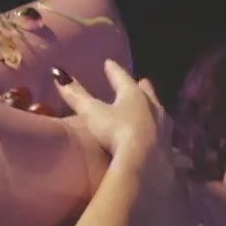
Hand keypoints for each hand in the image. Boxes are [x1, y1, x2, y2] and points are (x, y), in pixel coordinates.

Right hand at [50, 59, 172, 161]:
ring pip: (158, 111)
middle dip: (142, 87)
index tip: (109, 63)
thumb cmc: (117, 131)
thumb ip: (76, 95)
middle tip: (142, 81)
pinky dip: (158, 128)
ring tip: (151, 105)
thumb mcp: (92, 112)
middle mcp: (152, 107)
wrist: (145, 162)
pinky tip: (158, 133)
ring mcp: (163, 127)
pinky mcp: (168, 146)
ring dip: (153, 107)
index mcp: (133, 95)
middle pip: (146, 93)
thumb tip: (57, 72)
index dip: (114, 71)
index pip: (122, 78)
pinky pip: (163, 132)